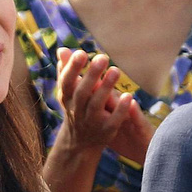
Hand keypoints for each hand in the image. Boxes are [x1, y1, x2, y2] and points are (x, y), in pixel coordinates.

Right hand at [53, 48, 152, 162]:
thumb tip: (62, 49)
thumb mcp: (69, 92)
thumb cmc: (77, 108)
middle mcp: (76, 110)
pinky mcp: (106, 131)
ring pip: (96, 105)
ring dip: (106, 88)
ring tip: (116, 70)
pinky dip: (120, 109)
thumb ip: (67, 71)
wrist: (80, 142)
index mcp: (66, 98)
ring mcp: (91, 122)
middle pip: (82, 92)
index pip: (66, 81)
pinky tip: (129, 96)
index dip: (72, 68)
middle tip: (102, 57)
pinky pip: (113, 120)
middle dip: (91, 75)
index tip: (81, 53)